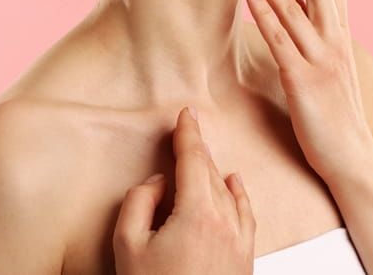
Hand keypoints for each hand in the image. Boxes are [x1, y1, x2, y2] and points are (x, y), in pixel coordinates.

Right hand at [113, 106, 255, 274]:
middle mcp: (225, 222)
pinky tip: (233, 183)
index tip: (187, 113)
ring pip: (228, 191)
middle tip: (188, 129)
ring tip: (200, 156)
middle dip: (197, 149)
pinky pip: (245, 213)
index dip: (188, 133)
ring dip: (212, 170)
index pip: (193, 160)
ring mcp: (239, 241)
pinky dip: (238, 193)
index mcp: (197, 212)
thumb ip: (139, 202)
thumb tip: (159, 182)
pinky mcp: (244, 259)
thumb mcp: (127, 245)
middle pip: (211, 172)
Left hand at [244, 0, 372, 182]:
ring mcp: (320, 61)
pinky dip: (265, 14)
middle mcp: (335, 42)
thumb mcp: (330, 66)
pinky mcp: (302, 82)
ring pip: (297, 10)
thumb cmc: (337, 113)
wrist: (353, 159)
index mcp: (341, 37)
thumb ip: (315, 29)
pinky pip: (281, 41)